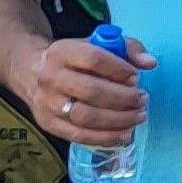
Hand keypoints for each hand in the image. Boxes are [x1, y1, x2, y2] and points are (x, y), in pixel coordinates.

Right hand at [28, 30, 151, 147]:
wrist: (31, 71)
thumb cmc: (74, 59)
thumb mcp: (95, 45)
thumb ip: (127, 48)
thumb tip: (150, 63)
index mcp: (61, 52)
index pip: (93, 59)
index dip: (119, 69)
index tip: (136, 77)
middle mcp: (50, 77)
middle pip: (91, 91)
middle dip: (124, 98)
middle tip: (142, 99)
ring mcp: (46, 103)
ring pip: (86, 116)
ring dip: (119, 119)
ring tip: (139, 115)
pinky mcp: (48, 124)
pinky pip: (80, 136)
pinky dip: (106, 137)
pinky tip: (125, 133)